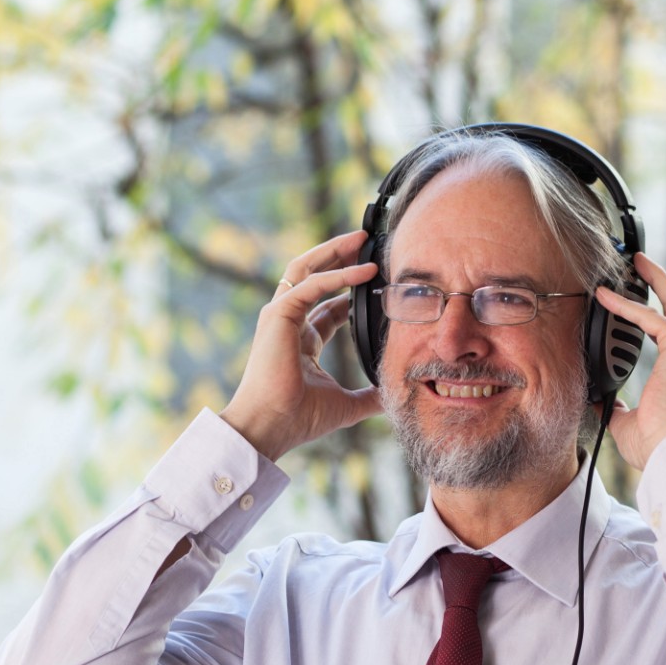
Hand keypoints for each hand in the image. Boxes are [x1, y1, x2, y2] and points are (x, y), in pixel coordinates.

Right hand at [220, 230, 380, 459]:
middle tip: (367, 242)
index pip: (327, 305)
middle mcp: (288, 323)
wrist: (272, 426)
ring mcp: (280, 316)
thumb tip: (393, 396)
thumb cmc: (299, 418)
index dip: (350, 289)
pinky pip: (311, 284)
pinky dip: (338, 275)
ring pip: (306, 268)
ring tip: (362, 239)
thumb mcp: (346, 405)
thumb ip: (369, 396)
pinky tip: (365, 270)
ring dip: (334, 251)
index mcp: (301, 342)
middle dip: (339, 256)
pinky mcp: (278, 314)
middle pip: (314, 276)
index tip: (377, 278)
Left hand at [594, 253, 665, 470]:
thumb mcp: (629, 424)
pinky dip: (628, 306)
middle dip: (663, 284)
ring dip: (653, 281)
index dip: (656, 319)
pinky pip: (651, 318)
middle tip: (643, 266)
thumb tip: (600, 401)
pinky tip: (608, 297)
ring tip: (635, 263)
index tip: (638, 307)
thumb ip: (617, 408)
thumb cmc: (659, 447)